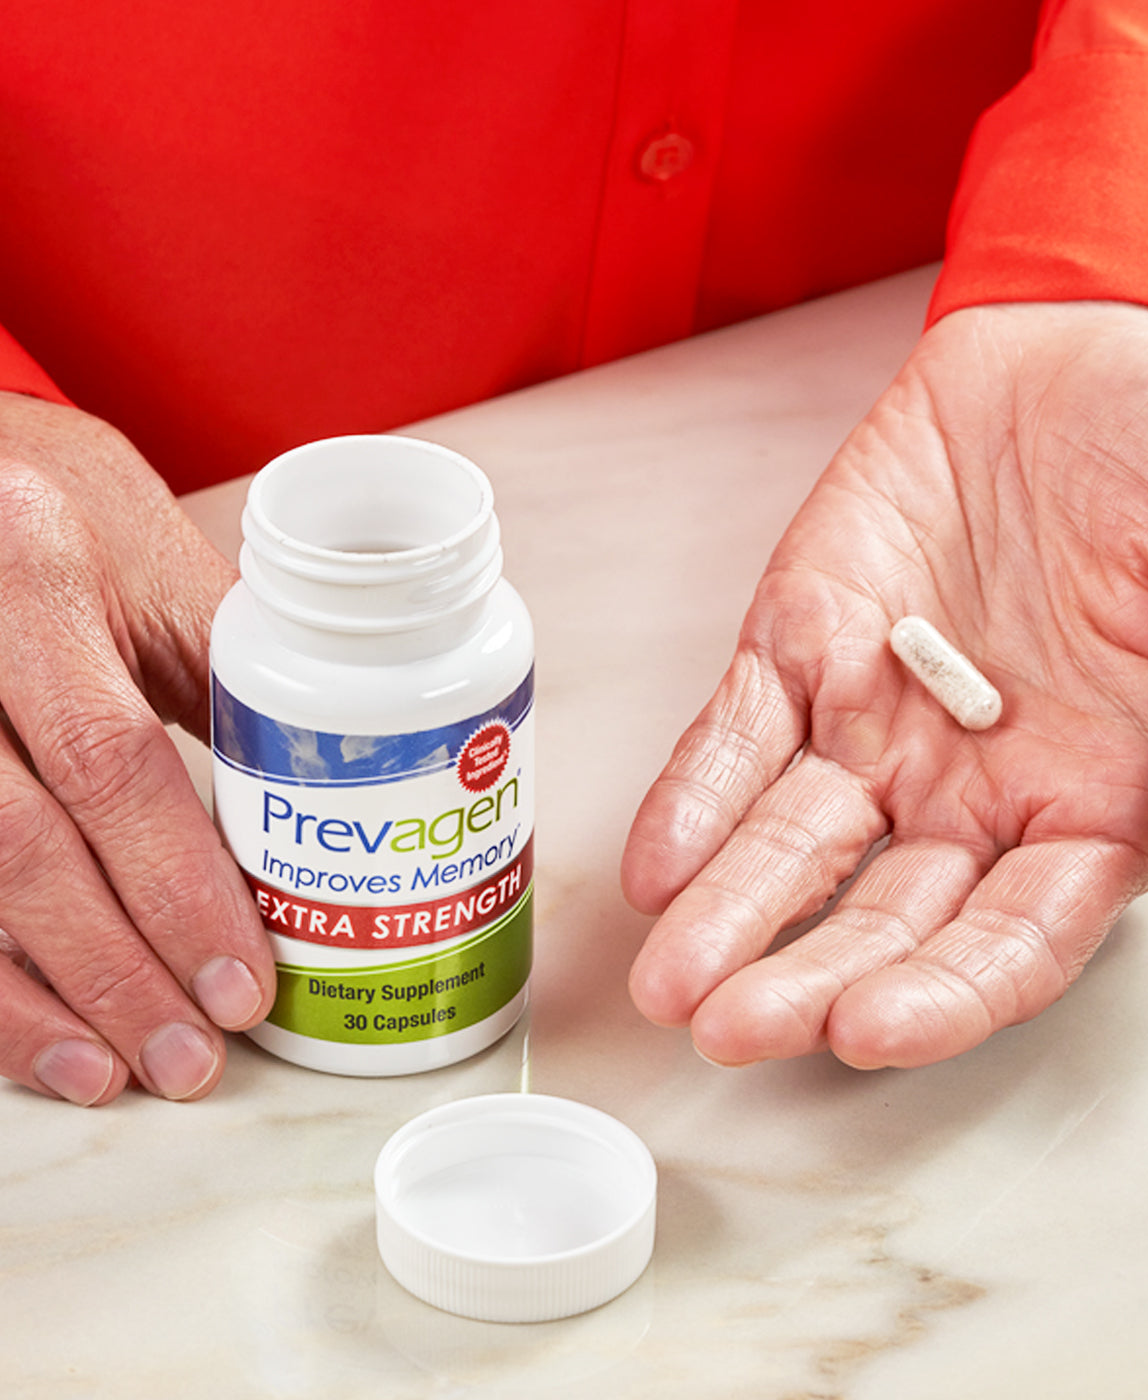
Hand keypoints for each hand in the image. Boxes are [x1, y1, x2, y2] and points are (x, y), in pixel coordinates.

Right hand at [0, 393, 273, 1103]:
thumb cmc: (46, 497)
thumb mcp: (140, 542)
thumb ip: (215, 653)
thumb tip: (321, 774)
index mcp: (39, 566)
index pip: (114, 759)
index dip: (179, 884)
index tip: (246, 979)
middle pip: (27, 841)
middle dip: (120, 966)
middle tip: (197, 1055)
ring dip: (41, 996)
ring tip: (122, 1073)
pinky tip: (31, 1040)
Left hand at [622, 302, 1147, 1067]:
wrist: (1101, 350)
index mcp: (1091, 804)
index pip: (1013, 935)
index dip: (947, 991)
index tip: (875, 1028)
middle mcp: (974, 789)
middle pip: (884, 913)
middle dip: (808, 977)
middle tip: (737, 1028)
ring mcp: (879, 724)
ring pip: (795, 843)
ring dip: (731, 912)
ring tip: (672, 979)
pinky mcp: (805, 649)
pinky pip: (740, 736)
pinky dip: (697, 797)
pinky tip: (660, 861)